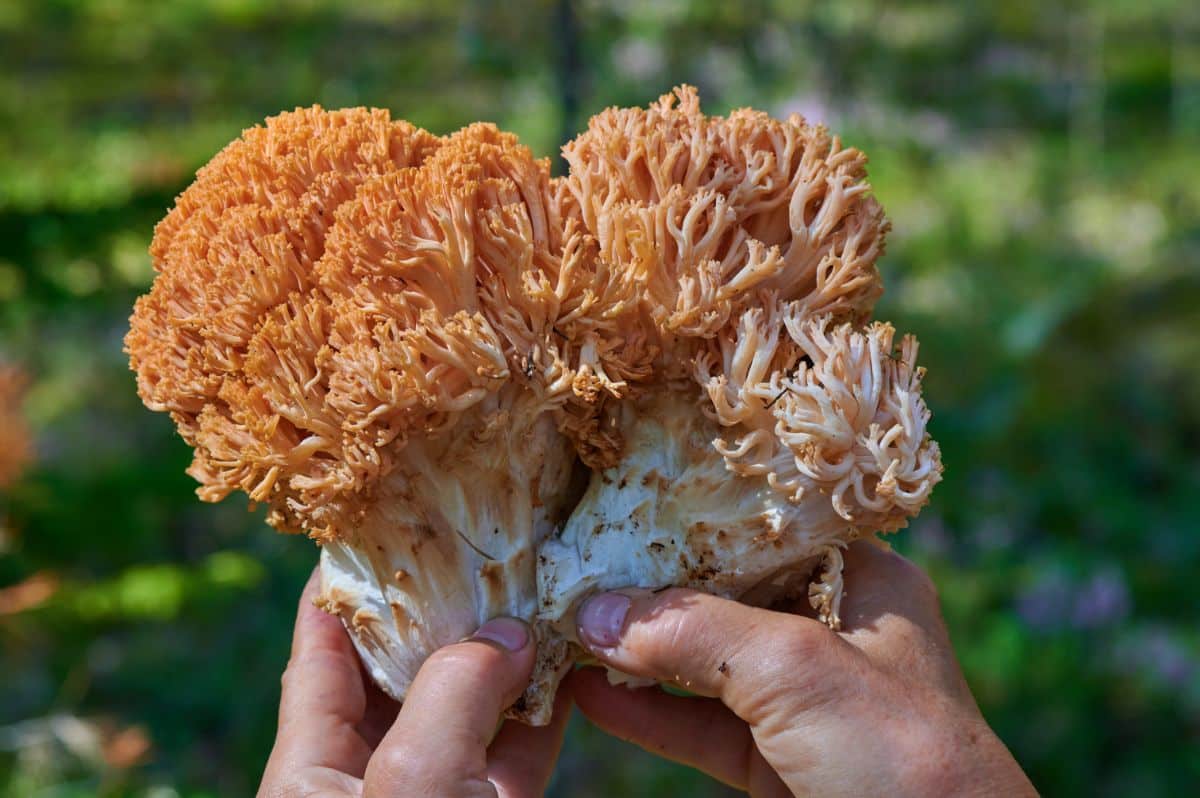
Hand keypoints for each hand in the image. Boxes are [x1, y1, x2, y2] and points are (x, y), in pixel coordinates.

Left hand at [258, 569, 570, 797]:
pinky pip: (520, 748)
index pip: (318, 657)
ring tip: (537, 588)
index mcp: (312, 773)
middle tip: (476, 544)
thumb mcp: (414, 780)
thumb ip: (453, 693)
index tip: (370, 529)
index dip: (340, 590)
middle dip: (440, 609)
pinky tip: (571, 660)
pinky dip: (546, 706)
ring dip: (507, 654)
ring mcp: (439, 795)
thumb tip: (511, 632)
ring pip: (471, 709)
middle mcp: (374, 777)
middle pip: (401, 673)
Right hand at [568, 541, 1036, 796]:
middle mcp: (832, 631)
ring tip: (564, 631)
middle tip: (572, 575)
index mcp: (860, 581)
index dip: (686, 522)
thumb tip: (595, 614)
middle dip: (648, 590)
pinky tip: (592, 695)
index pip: (758, 531)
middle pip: (722, 595)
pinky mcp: (780, 763)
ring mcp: (804, 701)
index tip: (614, 514)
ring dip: (636, 654)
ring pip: (704, 664)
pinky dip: (647, 713)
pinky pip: (701, 725)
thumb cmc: (901, 754)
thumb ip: (694, 633)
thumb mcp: (797, 670)